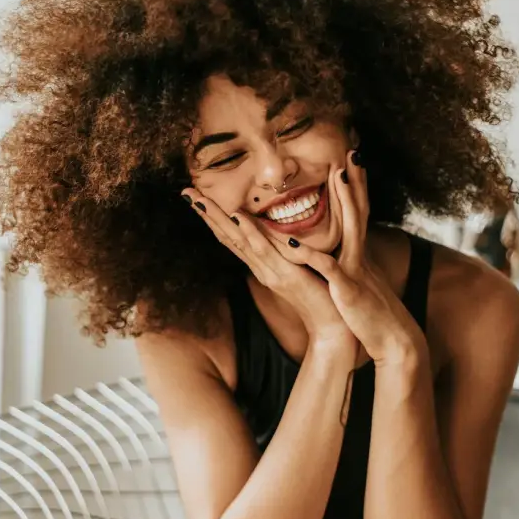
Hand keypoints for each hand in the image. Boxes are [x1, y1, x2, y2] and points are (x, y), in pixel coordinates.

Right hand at [180, 185, 358, 357]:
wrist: (332, 326)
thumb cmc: (319, 295)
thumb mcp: (298, 267)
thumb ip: (286, 251)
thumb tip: (278, 231)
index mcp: (263, 265)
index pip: (233, 237)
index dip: (215, 217)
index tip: (198, 197)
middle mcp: (261, 268)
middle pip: (228, 237)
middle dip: (207, 214)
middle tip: (186, 192)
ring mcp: (271, 272)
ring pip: (239, 241)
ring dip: (219, 219)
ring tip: (200, 200)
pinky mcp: (286, 275)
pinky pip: (265, 251)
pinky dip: (250, 233)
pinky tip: (238, 218)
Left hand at [304, 151, 426, 366]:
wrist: (394, 340)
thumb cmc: (373, 314)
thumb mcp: (362, 283)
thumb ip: (352, 264)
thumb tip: (345, 252)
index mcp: (359, 254)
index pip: (358, 214)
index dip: (356, 188)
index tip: (351, 162)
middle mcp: (359, 256)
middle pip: (359, 211)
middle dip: (356, 182)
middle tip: (352, 151)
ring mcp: (356, 270)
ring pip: (350, 229)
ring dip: (346, 202)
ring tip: (339, 176)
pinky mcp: (348, 289)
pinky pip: (328, 268)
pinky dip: (311, 255)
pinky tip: (294, 242)